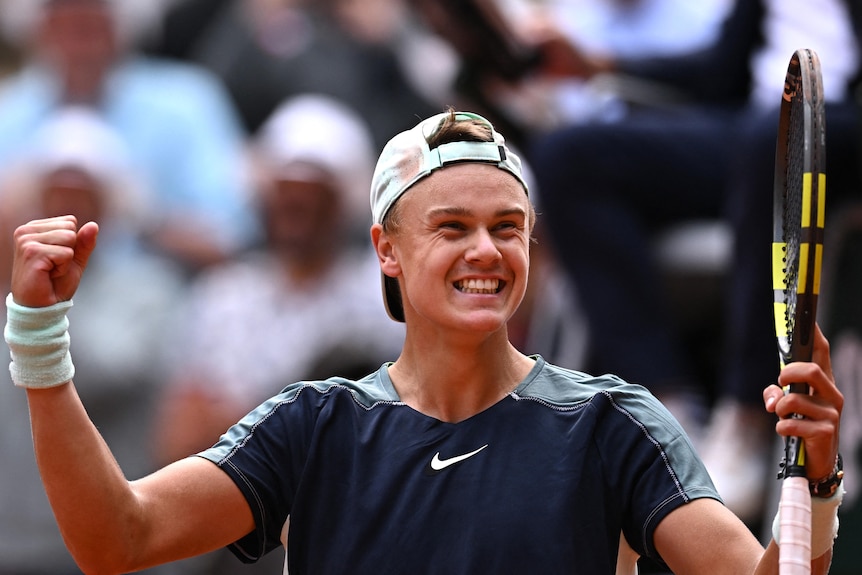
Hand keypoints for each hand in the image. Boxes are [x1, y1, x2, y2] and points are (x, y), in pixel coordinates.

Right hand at [10, 215, 98, 307]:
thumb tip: (93, 225)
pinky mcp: (31, 252)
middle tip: (54, 267)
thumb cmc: (55, 284)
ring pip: (69, 238)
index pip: (70, 221)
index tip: (57, 259)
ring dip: (66, 259)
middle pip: (70, 228)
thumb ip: (84, 242)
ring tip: (51, 270)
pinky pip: (66, 253)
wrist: (42, 307)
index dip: (72, 244)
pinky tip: (48, 275)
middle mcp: (26, 231)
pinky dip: (63, 267)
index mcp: (34, 228)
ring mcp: (26, 241)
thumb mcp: (75, 259)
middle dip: (70, 250)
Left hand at [763, 324, 842, 480]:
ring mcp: (831, 412)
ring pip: (792, 400)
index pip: (822, 352)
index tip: (808, 317)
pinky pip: (789, 423)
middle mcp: (832, 394)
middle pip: (810, 370)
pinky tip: (788, 432)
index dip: (815, 334)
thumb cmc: (801, 425)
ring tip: (783, 417)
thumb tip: (772, 397)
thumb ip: (776, 394)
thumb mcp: (786, 407)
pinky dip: (781, 428)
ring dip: (778, 409)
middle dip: (787, 375)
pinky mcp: (826, 431)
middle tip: (780, 384)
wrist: (816, 460)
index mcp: (824, 382)